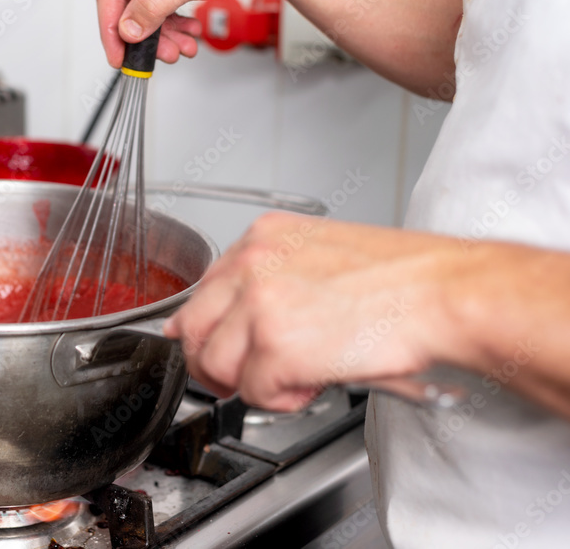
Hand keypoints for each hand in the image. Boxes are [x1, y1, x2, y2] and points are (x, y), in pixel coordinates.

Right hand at [96, 0, 313, 67]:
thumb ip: (156, 2)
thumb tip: (128, 28)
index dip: (112, 30)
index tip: (118, 57)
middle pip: (128, 7)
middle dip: (147, 37)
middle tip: (165, 55)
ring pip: (146, 13)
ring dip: (164, 36)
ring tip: (185, 47)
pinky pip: (162, 10)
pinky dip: (174, 27)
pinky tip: (190, 33)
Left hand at [162, 212, 465, 410]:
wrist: (444, 294)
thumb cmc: (401, 281)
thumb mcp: (319, 258)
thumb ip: (265, 281)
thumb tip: (222, 319)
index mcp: (262, 238)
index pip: (201, 293)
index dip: (210, 333)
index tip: (223, 350)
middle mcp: (252, 264)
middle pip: (191, 330)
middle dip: (214, 365)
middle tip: (248, 377)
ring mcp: (259, 303)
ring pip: (214, 366)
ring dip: (252, 383)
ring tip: (296, 376)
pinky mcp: (275, 345)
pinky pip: (252, 393)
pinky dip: (281, 400)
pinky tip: (315, 380)